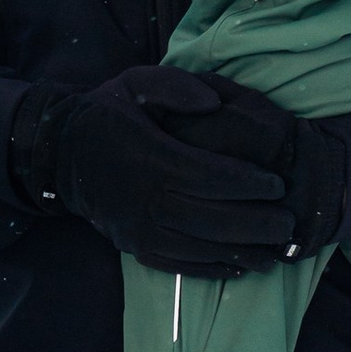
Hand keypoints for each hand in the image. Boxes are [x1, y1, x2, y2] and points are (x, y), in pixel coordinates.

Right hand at [11, 64, 346, 275]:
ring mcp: (139, 227)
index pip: (210, 176)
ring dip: (242, 252)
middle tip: (289, 224)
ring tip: (276, 253)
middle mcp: (145, 198)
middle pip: (212, 218)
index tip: (278, 185)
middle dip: (256, 224)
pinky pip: (178, 264)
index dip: (248, 184)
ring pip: (199, 247)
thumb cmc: (107, 113)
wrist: (61, 154)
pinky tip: (239, 266)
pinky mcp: (135, 245)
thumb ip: (176, 86)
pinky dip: (211, 269)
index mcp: (151, 156)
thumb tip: (213, 103)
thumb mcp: (136, 82)